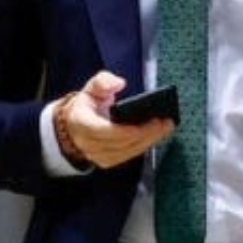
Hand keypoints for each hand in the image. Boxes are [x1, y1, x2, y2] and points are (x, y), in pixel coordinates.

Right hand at [60, 71, 174, 168]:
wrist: (76, 124)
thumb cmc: (88, 104)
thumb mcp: (92, 87)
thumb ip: (103, 81)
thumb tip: (119, 83)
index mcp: (80, 121)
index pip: (101, 130)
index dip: (121, 131)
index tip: (140, 126)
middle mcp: (87, 142)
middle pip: (119, 143)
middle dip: (144, 133)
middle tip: (164, 122)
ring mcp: (96, 155)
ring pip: (126, 151)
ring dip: (149, 140)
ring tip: (166, 127)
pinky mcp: (106, 161)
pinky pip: (128, 156)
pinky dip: (143, 145)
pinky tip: (157, 135)